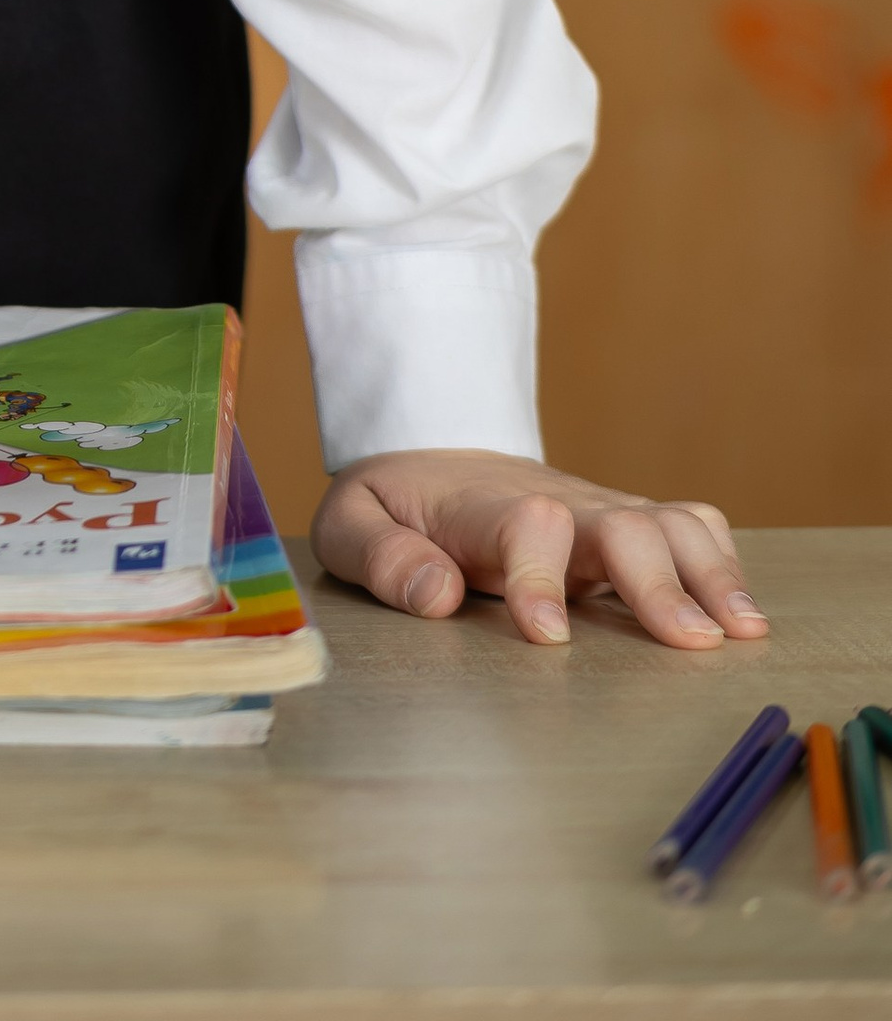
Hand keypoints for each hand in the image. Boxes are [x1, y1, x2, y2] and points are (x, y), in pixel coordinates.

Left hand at [313, 449, 765, 650]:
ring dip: (711, 574)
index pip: (525, 524)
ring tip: (744, 634)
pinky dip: (725, 564)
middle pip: (622, 522)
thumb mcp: (351, 524)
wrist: (430, 450)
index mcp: (483, 507)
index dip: (540, 576)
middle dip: (657, 581)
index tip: (548, 636)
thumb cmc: (394, 503)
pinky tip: (743, 616)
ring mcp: (599, 511)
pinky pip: (691, 527)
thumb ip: (382, 559)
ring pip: (671, 523)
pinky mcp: (625, 524)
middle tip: (692, 643)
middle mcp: (557, 503)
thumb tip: (437, 596)